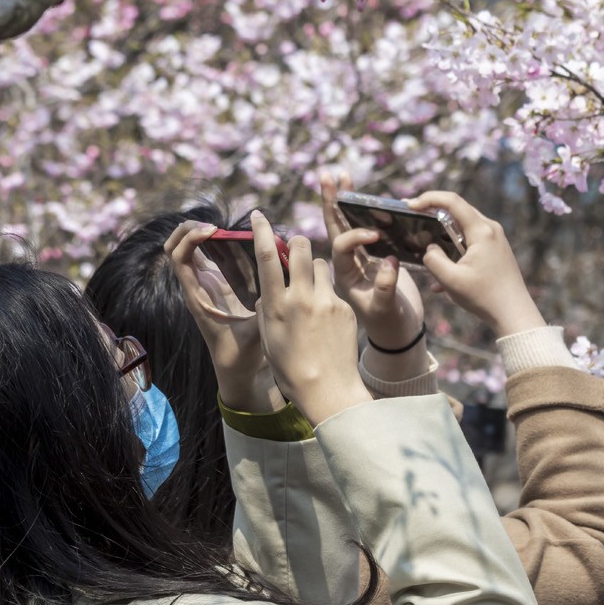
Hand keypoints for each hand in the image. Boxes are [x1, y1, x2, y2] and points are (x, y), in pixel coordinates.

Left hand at [164, 220, 282, 411]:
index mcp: (196, 296)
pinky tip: (243, 240)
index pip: (178, 256)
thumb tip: (278, 292)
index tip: (215, 231)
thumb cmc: (242, 355)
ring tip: (233, 229)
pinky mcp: (220, 284)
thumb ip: (263, 314)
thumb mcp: (253, 335)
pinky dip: (222, 243)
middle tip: (218, 226)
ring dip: (207, 233)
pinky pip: (213, 255)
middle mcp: (197, 286)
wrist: (238, 369)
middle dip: (191, 228)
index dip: (191, 238)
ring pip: (192, 248)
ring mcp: (207, 283)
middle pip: (176, 246)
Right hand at [246, 211, 371, 424]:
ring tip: (311, 287)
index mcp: (276, 305)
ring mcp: (326, 300)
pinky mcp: (345, 307)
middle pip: (300, 247)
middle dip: (296, 241)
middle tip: (293, 248)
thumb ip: (268, 308)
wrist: (328, 389)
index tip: (258, 215)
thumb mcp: (268, 337)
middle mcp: (301, 297)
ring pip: (321, 263)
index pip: (265, 257)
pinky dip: (328, 293)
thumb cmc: (291, 368)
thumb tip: (270, 289)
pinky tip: (326, 316)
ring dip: (314, 267)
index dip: (261, 231)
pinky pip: (335, 288)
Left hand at [320, 170, 425, 349]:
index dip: (355, 236)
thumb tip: (390, 262)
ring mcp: (362, 258)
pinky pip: (368, 229)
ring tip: (342, 175)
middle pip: (336, 227)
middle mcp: (348, 263)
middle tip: (327, 176)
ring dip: (347, 201)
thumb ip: (386, 287)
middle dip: (333, 202)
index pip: (341, 246)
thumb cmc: (389, 324)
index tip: (375, 235)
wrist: (398, 333)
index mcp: (344, 275)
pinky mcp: (377, 256)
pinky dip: (368, 212)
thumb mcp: (386, 309)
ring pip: (349, 224)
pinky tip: (367, 195)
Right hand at [406, 191, 546, 337]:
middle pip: (458, 210)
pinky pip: (470, 242)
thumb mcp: (450, 280)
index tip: (410, 205)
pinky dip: (454, 251)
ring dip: (443, 235)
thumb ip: (433, 259)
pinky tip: (441, 278)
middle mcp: (491, 229)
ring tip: (424, 246)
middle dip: (433, 212)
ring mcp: (495, 239)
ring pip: (463, 227)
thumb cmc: (484, 297)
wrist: (514, 314)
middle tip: (412, 217)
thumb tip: (430, 249)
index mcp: (482, 231)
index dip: (428, 198)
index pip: (452, 201)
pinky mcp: (495, 251)